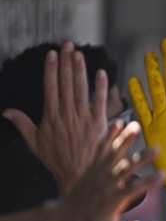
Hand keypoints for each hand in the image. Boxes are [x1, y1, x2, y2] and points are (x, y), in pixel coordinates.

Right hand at [3, 42, 108, 192]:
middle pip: (65, 84)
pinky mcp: (99, 125)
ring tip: (79, 54)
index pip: (50, 88)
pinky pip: (100, 103)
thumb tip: (6, 111)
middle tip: (67, 44)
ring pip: (81, 90)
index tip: (52, 54)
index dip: (51, 70)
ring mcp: (83, 119)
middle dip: (66, 63)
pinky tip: (101, 74)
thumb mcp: (36, 143)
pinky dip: (100, 89)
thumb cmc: (57, 161)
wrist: (78, 176)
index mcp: (51, 117)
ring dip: (80, 71)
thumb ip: (23, 125)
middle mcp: (67, 115)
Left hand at [56, 121, 163, 220]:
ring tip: (136, 127)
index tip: (164, 175)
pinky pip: (100, 149)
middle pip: (125, 169)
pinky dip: (108, 136)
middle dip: (141, 159)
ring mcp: (97, 174)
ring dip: (125, 140)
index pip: (133, 190)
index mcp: (112, 201)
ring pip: (113, 154)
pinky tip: (116, 123)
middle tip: (157, 149)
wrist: (63, 220)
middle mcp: (105, 185)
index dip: (149, 182)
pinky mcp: (91, 168)